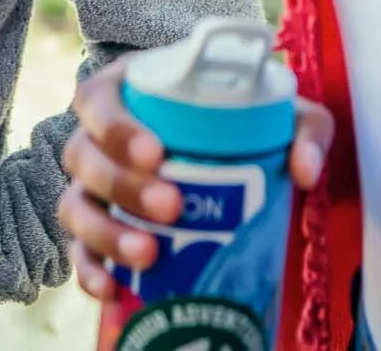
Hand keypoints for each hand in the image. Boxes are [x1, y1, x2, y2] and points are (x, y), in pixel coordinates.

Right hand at [56, 56, 333, 301]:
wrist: (218, 145)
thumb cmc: (237, 116)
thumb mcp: (276, 109)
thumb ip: (301, 127)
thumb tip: (304, 170)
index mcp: (123, 92)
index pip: (97, 100)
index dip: (117, 127)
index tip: (157, 152)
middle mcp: (96, 137)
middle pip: (85, 158)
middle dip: (124, 186)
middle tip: (173, 205)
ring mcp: (91, 185)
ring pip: (76, 206)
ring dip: (106, 233)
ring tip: (149, 254)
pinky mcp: (95, 226)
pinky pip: (78, 250)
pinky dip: (89, 271)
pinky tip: (113, 289)